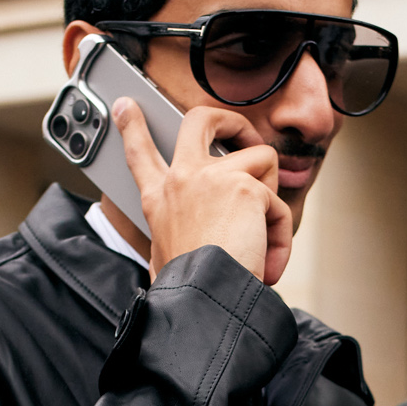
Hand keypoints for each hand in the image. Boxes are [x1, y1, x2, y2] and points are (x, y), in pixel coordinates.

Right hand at [114, 99, 294, 284]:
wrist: (205, 300)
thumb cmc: (189, 289)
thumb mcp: (165, 257)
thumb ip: (178, 239)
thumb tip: (168, 261)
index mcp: (159, 199)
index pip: (139, 152)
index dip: (132, 125)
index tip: (125, 106)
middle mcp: (181, 180)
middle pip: (201, 119)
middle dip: (231, 120)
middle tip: (247, 139)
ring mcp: (213, 177)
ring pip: (262, 160)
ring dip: (270, 199)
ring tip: (258, 238)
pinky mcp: (246, 188)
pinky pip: (279, 202)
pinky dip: (281, 233)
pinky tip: (267, 260)